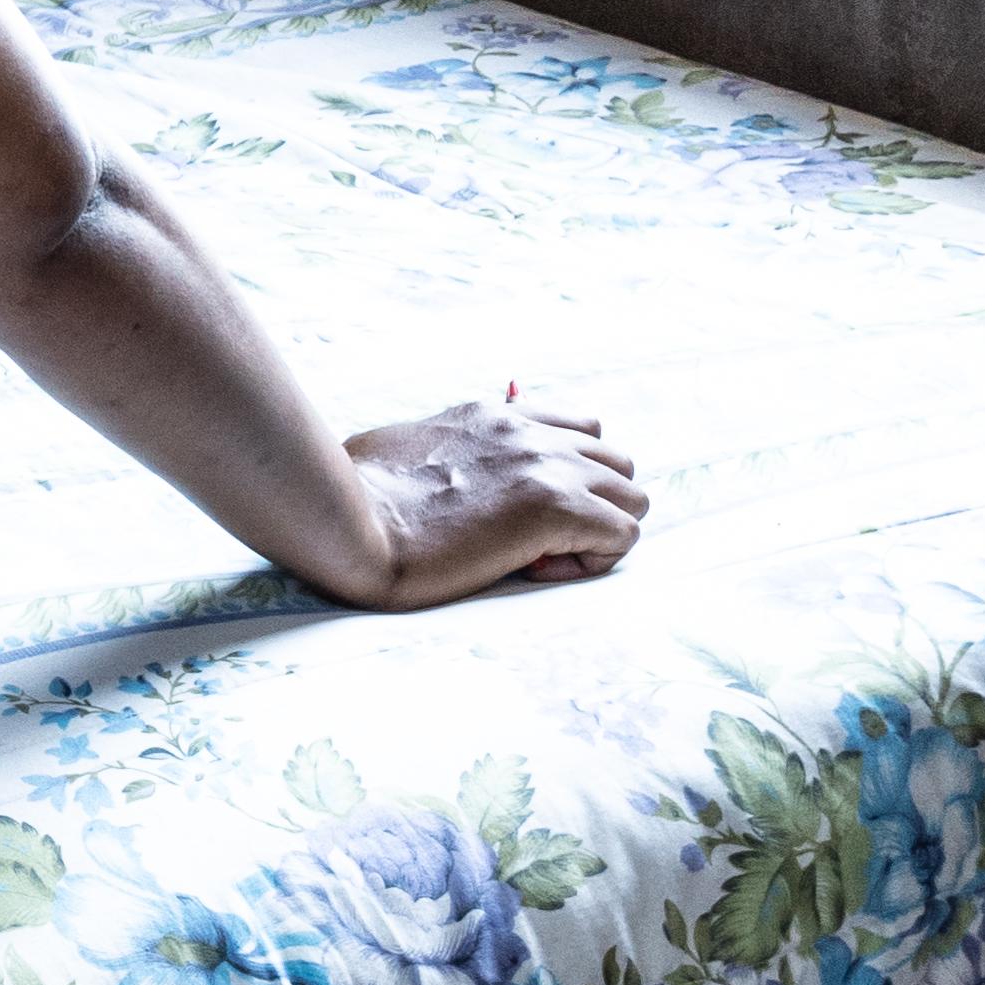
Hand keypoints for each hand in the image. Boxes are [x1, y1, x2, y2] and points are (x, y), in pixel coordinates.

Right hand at [324, 400, 648, 606]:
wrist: (352, 523)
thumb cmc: (353, 494)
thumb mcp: (400, 444)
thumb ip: (434, 444)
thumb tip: (424, 463)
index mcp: (492, 415)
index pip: (576, 428)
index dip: (562, 475)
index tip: (517, 511)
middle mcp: (529, 432)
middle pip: (615, 462)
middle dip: (590, 503)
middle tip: (538, 538)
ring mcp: (547, 467)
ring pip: (632, 497)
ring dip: (598, 529)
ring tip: (545, 555)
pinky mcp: (556, 509)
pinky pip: (622, 535)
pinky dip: (592, 560)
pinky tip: (539, 570)